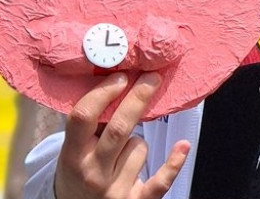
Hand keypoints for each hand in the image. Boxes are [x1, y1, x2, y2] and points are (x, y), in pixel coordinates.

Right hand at [54, 73, 188, 198]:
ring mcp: (114, 190)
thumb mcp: (74, 151)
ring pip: (140, 146)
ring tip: (121, 156)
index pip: (83, 117)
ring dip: (137, 143)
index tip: (121, 76)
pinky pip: (159, 182)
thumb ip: (90, 123)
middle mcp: (92, 174)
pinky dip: (172, 164)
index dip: (103, 93)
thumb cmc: (80, 173)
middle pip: (118, 129)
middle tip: (151, 77)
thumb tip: (118, 79)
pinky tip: (182, 146)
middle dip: (138, 98)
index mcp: (73, 156)